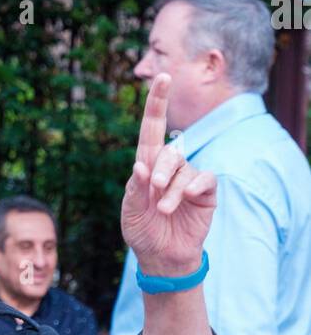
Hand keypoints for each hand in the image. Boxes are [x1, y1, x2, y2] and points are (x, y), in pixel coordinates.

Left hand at [121, 73, 216, 274]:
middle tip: (154, 192)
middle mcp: (169, 167)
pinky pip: (204, 178)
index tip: (162, 77)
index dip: (157, 103)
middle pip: (168, 151)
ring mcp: (188, 178)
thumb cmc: (142, 232)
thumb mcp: (130, 212)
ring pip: (184, 168)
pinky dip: (194, 186)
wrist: (162, 258)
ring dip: (172, 189)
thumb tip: (140, 165)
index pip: (152, 129)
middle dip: (160, 170)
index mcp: (147, 166)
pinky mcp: (205, 192)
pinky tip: (188, 197)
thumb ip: (133, 189)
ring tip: (163, 209)